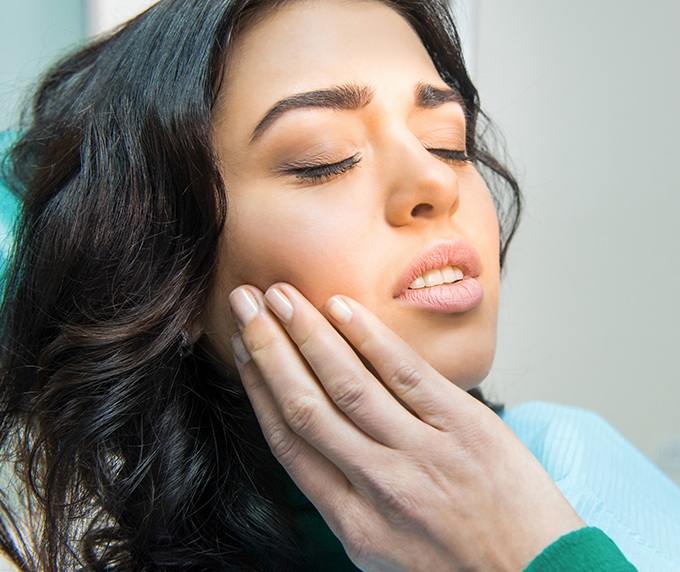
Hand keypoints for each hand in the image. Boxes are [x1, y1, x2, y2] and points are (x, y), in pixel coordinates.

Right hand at [228, 283, 582, 571]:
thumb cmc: (460, 565)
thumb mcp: (385, 550)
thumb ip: (348, 497)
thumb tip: (316, 437)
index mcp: (353, 522)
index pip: (289, 441)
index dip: (259, 388)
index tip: (244, 349)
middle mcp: (379, 486)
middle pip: (306, 404)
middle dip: (268, 348)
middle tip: (246, 303)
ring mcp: (422, 453)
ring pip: (348, 384)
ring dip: (307, 333)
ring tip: (281, 295)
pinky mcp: (464, 426)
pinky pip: (406, 373)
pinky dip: (370, 337)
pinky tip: (343, 307)